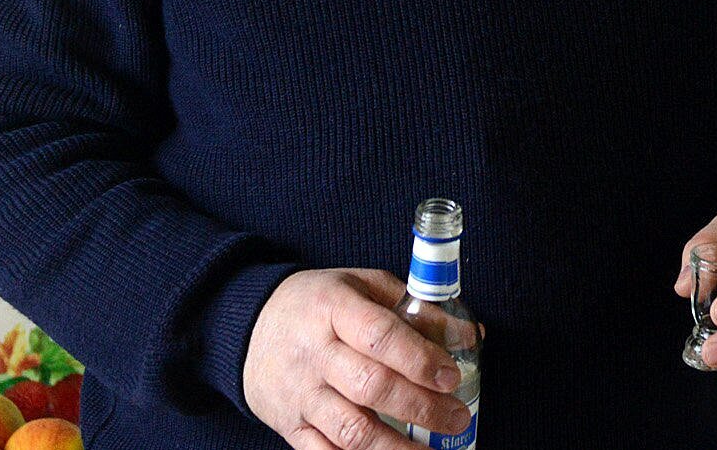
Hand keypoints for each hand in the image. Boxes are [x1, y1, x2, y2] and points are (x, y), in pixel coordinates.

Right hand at [242, 268, 472, 449]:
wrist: (247, 327)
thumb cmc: (316, 304)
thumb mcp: (360, 285)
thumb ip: (413, 308)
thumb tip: (469, 334)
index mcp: (333, 309)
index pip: (380, 335)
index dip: (419, 359)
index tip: (451, 376)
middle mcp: (314, 353)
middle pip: (371, 387)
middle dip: (421, 408)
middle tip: (456, 417)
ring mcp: (301, 395)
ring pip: (351, 431)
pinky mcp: (290, 427)